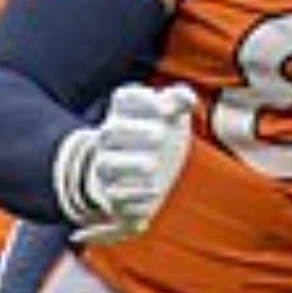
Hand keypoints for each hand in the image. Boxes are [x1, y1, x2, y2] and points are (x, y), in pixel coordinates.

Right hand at [56, 83, 195, 243]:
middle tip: (161, 136)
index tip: (169, 109)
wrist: (146, 179)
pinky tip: (154, 190)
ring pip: (106, 164)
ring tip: (153, 166)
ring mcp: (109, 167)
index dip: (143, 99)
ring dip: (128, 164)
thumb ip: (180, 101)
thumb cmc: (161, 138)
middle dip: (134, 131)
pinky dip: (134, 193)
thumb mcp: (172, 117)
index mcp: (125, 114)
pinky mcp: (113, 194)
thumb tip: (185, 99)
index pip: (124, 98)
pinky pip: (115, 194)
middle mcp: (111, 139)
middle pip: (110, 130)